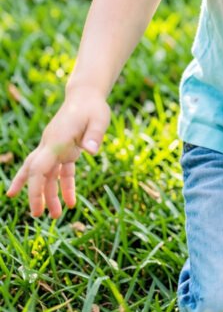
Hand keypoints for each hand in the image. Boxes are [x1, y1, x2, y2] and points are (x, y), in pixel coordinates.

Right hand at [6, 87, 110, 217]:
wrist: (86, 95)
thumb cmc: (93, 106)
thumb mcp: (99, 118)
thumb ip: (95, 134)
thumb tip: (92, 151)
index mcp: (56, 139)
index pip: (38, 166)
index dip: (34, 187)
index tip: (37, 206)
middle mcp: (51, 144)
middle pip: (34, 170)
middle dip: (33, 193)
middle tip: (36, 214)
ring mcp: (55, 148)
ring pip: (46, 174)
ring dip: (50, 194)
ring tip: (56, 216)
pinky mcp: (64, 150)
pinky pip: (61, 172)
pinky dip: (64, 186)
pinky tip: (71, 202)